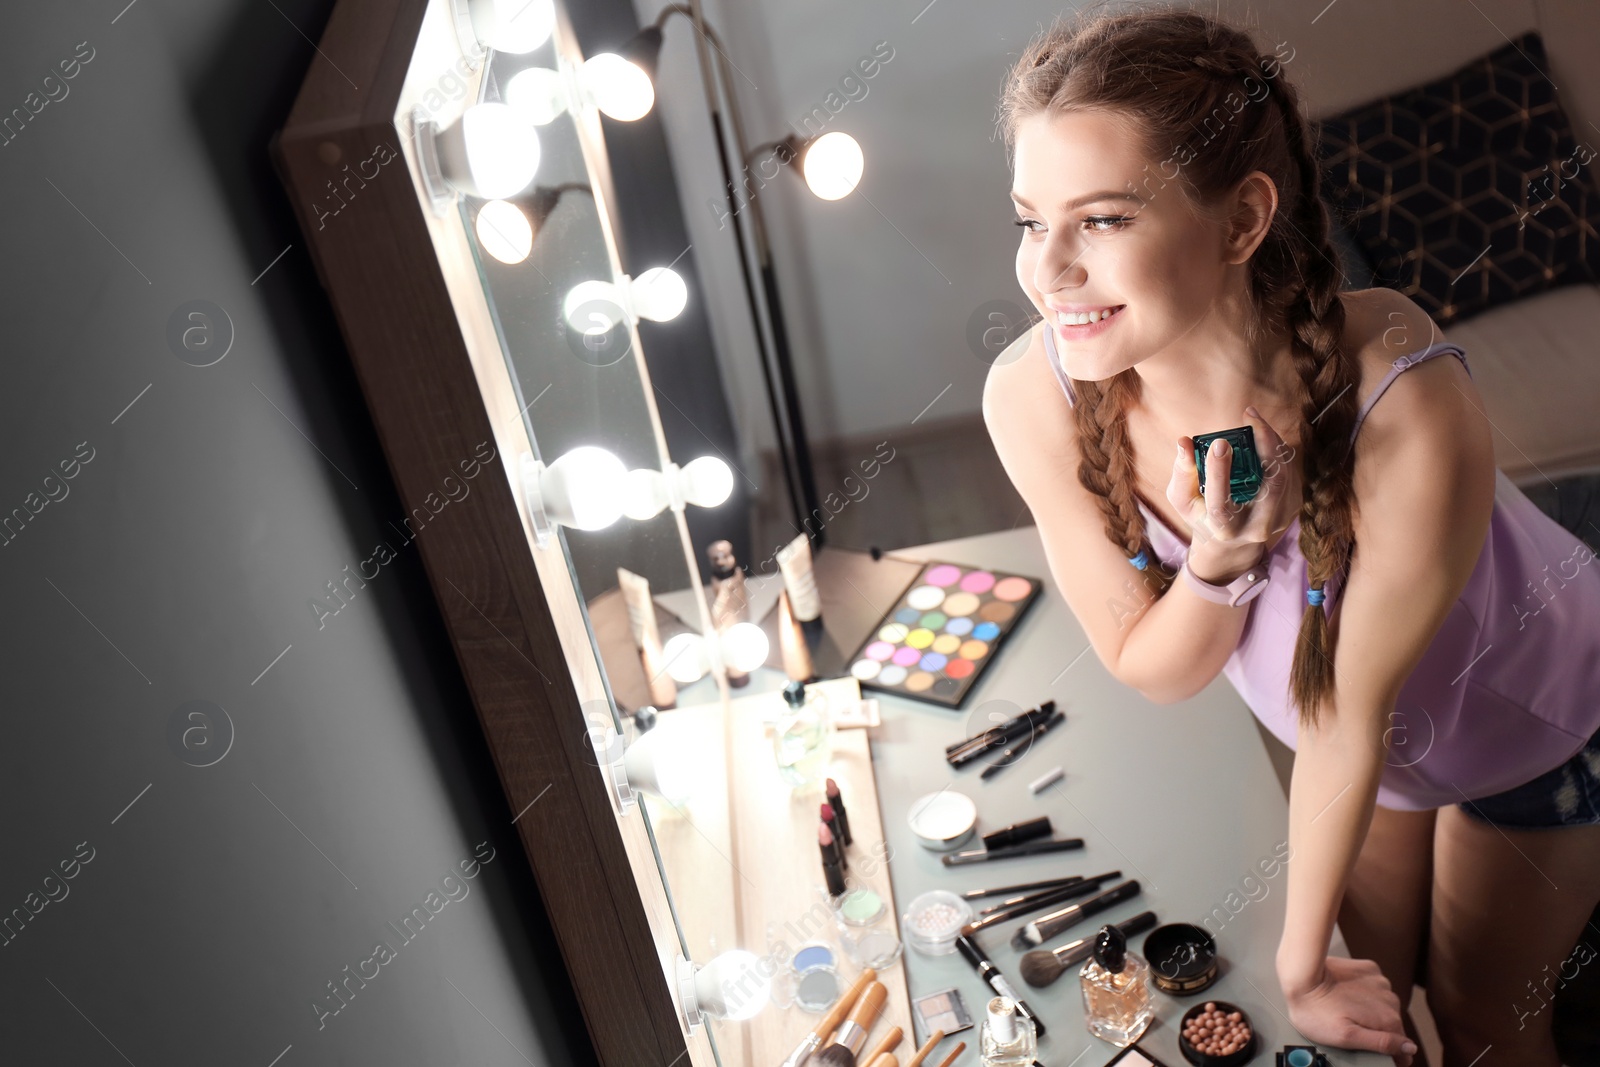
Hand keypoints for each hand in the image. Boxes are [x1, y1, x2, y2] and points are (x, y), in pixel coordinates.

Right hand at [1166, 405, 1298, 579]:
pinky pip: (1290, 471)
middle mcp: (1256, 527)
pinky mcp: (1292, 507)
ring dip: (1272, 442)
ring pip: (1284, 474)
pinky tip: (1264, 437)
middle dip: (1265, 446)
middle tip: (1250, 418)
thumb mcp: (1183, 499)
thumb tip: (1184, 442)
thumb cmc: (1202, 516)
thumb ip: (1182, 472)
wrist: (1233, 543)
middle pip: (1272, 485)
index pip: (1221, 504)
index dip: (1220, 473)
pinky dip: (1278, 450)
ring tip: (1254, 422)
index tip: (1219, 442)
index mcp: (1224, 529)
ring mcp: (1280, 519)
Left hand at [1282, 956, 1417, 1065]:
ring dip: (1371, 1011)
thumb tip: (1409, 1049)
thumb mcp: (1347, 1037)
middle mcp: (1390, 999)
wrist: (1301, 975)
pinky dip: (1365, 992)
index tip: (1379, 1056)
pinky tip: (1347, 993)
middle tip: (1352, 1029)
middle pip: (1391, 1025)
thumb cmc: (1317, 1011)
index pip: (1403, 1046)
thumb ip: (1381, 1044)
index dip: (1393, 1055)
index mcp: (1388, 1020)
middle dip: (1377, 1030)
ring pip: (1382, 1005)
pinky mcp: (1369, 969)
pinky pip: (1373, 986)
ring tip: (1346, 1011)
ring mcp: (1380, 982)